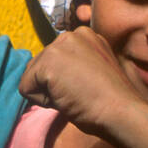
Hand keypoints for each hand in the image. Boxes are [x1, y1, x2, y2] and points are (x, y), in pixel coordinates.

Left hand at [18, 28, 144, 139]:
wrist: (121, 111)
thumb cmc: (112, 101)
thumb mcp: (93, 71)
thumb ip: (74, 66)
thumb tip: (50, 77)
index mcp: (84, 36)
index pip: (54, 59)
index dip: (64, 81)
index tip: (88, 87)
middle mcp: (70, 35)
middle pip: (38, 66)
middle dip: (53, 86)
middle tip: (81, 93)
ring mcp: (57, 47)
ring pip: (31, 77)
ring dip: (48, 93)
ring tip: (75, 95)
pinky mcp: (47, 63)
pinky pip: (26, 89)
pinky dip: (42, 102)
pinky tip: (66, 99)